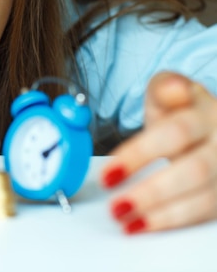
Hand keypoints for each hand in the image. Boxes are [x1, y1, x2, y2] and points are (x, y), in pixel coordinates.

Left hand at [100, 71, 216, 233]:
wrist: (210, 126)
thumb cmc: (182, 112)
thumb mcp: (168, 93)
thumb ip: (163, 89)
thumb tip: (174, 89)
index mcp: (206, 113)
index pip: (175, 133)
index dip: (140, 154)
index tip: (108, 174)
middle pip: (192, 171)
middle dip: (152, 192)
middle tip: (116, 205)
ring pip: (204, 198)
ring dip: (162, 213)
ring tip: (125, 218)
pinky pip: (205, 213)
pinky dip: (173, 221)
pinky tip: (144, 224)